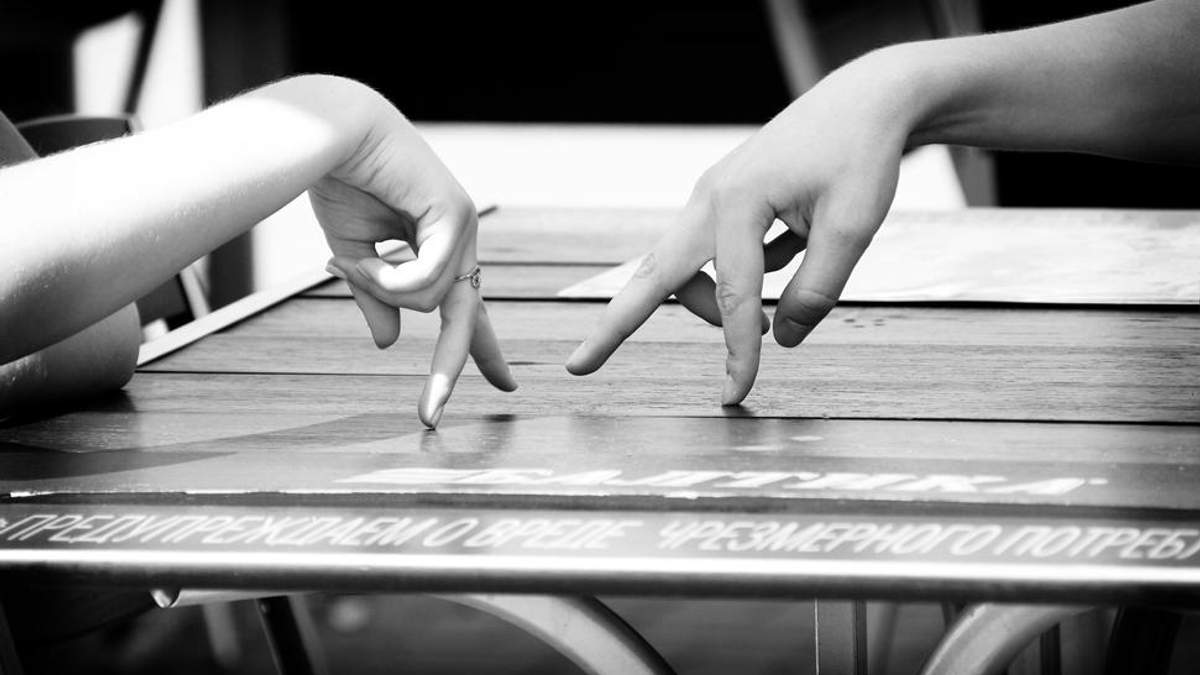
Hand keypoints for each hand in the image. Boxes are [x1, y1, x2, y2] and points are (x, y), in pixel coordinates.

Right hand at [313, 104, 515, 427]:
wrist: (331, 136)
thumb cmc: (341, 183)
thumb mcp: (355, 257)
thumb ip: (376, 299)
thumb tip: (388, 344)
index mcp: (438, 249)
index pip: (466, 310)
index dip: (483, 350)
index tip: (506, 384)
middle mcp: (458, 240)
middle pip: (464, 319)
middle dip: (448, 369)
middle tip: (430, 417)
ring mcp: (462, 227)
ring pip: (431, 302)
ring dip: (380, 289)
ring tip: (349, 256)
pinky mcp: (457, 214)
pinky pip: (428, 280)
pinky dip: (388, 278)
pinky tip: (364, 256)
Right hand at [567, 54, 912, 404]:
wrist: (865, 98)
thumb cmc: (860, 154)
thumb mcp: (853, 228)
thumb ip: (816, 291)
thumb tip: (782, 340)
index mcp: (738, 201)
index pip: (734, 296)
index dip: (738, 353)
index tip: (736, 395)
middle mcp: (710, 197)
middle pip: (654, 274)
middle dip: (617, 323)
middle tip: (578, 367)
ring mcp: (712, 195)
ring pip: (685, 268)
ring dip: (713, 303)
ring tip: (764, 322)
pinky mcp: (724, 199)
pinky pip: (711, 252)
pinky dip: (733, 277)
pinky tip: (790, 257)